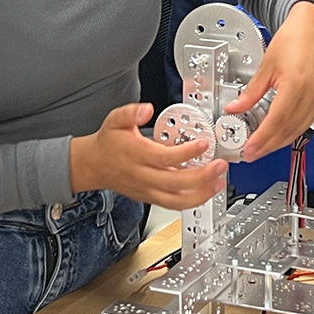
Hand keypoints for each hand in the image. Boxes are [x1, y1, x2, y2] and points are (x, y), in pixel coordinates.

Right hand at [71, 102, 227, 207]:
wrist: (94, 166)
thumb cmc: (108, 143)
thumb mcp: (115, 120)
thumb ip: (131, 112)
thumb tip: (146, 109)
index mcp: (136, 155)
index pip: (164, 158)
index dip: (186, 153)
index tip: (203, 144)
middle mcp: (143, 176)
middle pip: (175, 182)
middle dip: (202, 176)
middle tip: (219, 165)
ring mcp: (147, 190)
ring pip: (176, 200)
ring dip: (202, 194)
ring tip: (219, 182)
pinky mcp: (151, 198)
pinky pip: (174, 205)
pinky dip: (193, 201)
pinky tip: (207, 191)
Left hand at [232, 1, 313, 159]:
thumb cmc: (294, 38)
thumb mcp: (267, 65)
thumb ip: (251, 91)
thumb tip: (235, 108)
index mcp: (295, 85)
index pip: (276, 122)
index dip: (261, 140)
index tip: (249, 149)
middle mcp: (311, 94)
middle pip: (288, 130)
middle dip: (269, 145)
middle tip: (252, 153)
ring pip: (299, 129)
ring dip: (280, 141)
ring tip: (263, 146)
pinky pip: (307, 121)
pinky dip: (292, 131)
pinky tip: (280, 133)